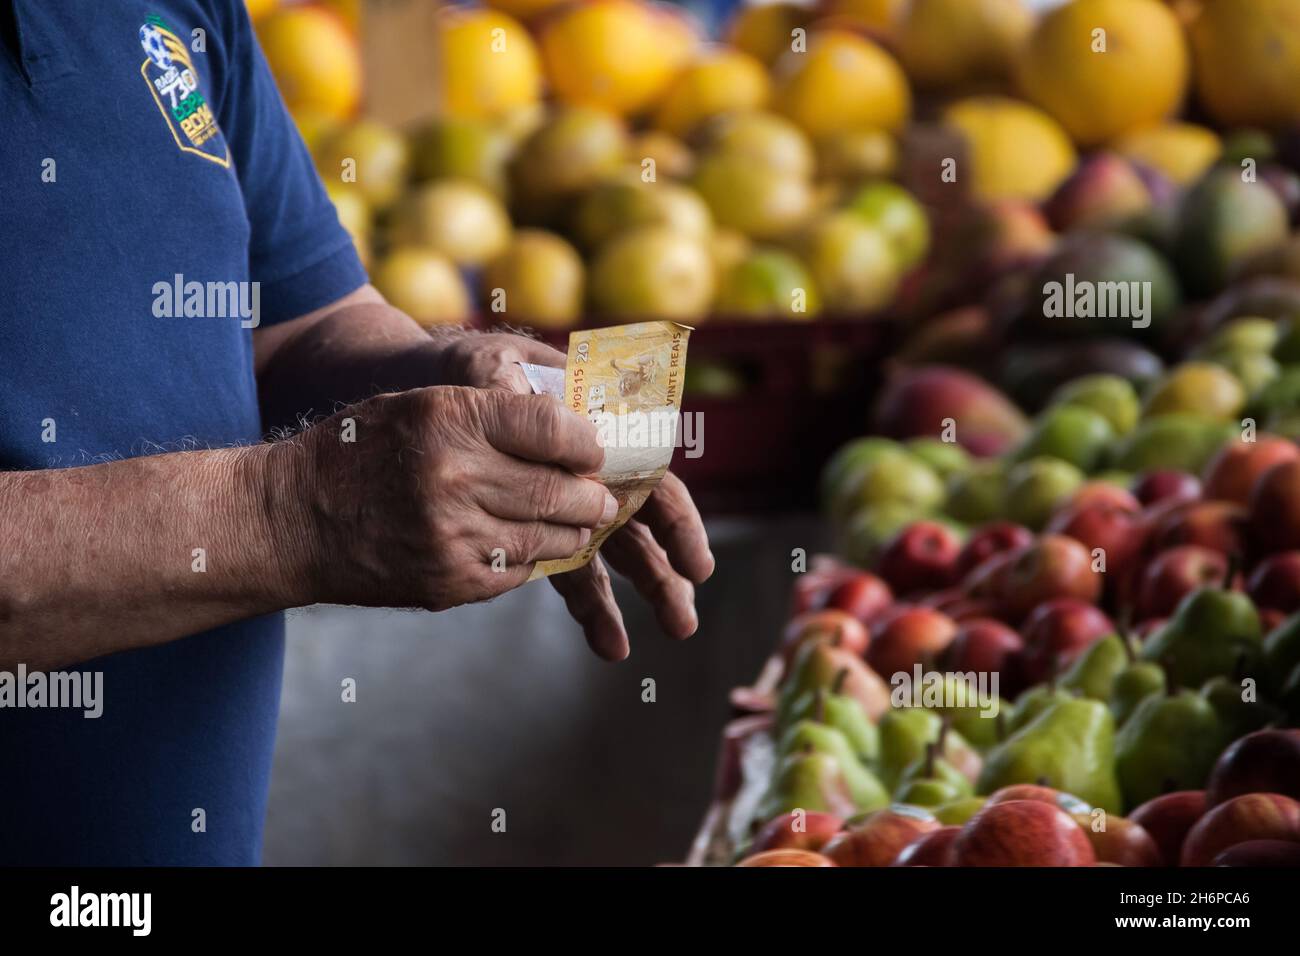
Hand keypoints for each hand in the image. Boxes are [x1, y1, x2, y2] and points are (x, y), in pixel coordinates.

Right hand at [283, 386, 617, 611]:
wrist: (289, 520)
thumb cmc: (359, 452)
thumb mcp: (418, 407)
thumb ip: (491, 416)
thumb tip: (569, 436)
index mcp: (449, 421)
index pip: (552, 429)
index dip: (585, 442)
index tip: (594, 450)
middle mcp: (454, 479)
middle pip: (561, 490)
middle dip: (594, 495)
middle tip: (604, 495)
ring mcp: (453, 538)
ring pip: (550, 538)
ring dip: (574, 531)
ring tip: (579, 521)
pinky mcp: (449, 583)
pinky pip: (517, 572)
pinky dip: (532, 558)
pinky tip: (529, 545)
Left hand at [441, 331, 714, 659]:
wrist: (432, 389)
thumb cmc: (473, 370)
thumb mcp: (492, 364)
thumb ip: (516, 384)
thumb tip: (542, 410)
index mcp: (598, 431)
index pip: (652, 479)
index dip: (677, 525)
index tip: (695, 566)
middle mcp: (593, 472)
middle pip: (642, 527)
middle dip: (665, 576)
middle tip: (683, 622)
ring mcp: (568, 504)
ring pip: (612, 556)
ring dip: (633, 601)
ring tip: (645, 643)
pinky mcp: (539, 529)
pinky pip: (571, 570)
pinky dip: (592, 608)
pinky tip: (609, 645)